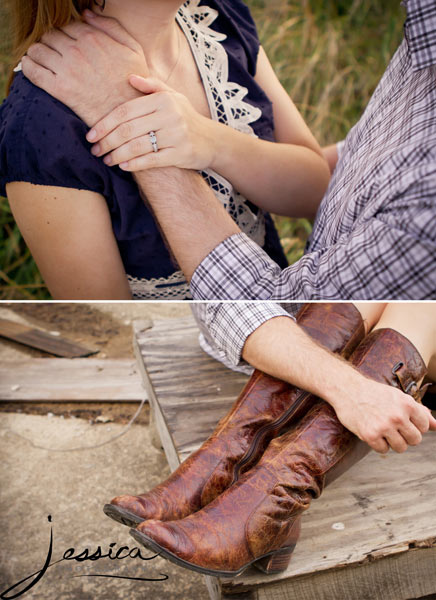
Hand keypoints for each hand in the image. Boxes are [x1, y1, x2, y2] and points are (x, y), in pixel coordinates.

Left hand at [22, 10, 147, 125]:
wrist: (130, 117)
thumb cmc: (135, 85)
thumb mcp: (134, 50)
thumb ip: (112, 27)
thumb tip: (87, 14)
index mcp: (94, 38)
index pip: (67, 27)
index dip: (67, 36)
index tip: (68, 46)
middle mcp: (78, 50)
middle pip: (50, 36)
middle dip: (52, 43)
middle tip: (56, 55)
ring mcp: (67, 69)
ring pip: (38, 50)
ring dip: (38, 54)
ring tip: (43, 62)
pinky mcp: (59, 89)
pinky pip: (32, 71)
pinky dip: (28, 67)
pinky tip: (32, 68)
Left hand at [86, 76, 216, 170]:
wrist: (213, 141)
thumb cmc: (186, 118)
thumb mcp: (173, 97)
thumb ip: (152, 86)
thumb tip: (129, 78)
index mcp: (162, 100)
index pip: (125, 111)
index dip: (104, 124)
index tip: (91, 135)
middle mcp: (169, 115)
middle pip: (128, 130)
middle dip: (107, 142)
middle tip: (95, 150)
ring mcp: (176, 135)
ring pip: (137, 146)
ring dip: (117, 155)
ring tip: (106, 160)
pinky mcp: (181, 154)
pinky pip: (151, 160)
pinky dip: (134, 164)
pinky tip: (123, 166)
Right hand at [331, 374, 435, 453]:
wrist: (347, 389)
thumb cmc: (375, 393)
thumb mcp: (399, 397)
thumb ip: (419, 411)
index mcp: (407, 404)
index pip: (424, 427)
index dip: (414, 425)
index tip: (402, 419)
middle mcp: (397, 416)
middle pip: (415, 440)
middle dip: (406, 436)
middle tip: (392, 427)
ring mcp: (384, 426)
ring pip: (401, 448)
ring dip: (393, 442)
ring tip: (383, 429)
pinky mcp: (370, 435)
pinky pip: (383, 450)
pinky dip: (379, 444)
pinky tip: (372, 431)